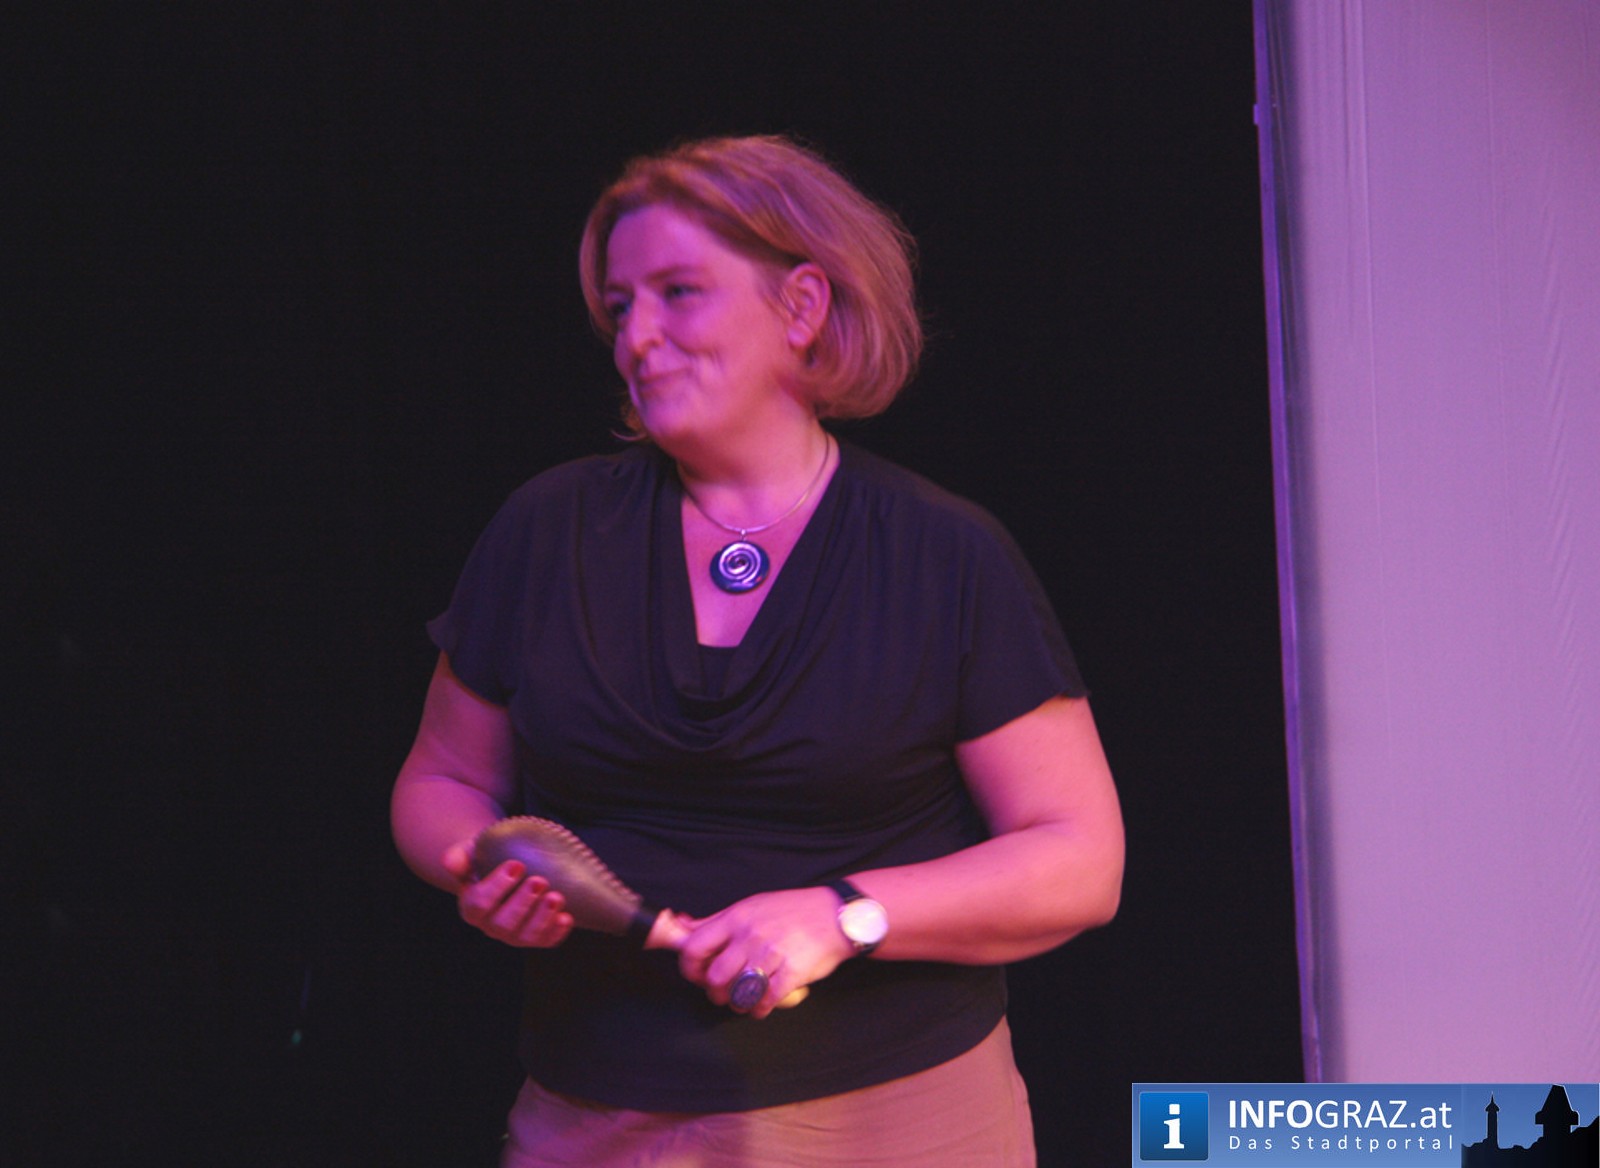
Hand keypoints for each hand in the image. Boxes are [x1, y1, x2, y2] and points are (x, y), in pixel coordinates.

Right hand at [442, 839, 574, 948]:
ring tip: (557, 897)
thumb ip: (460, 856)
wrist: (510, 868)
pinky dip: (557, 932)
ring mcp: (514, 935)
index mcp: (472, 907)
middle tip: (539, 881)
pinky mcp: (536, 938)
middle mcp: (491, 926)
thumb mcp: (473, 852)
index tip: (516, 865)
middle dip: (523, 903)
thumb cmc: (488, 858)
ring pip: (526, 936)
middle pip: (503, 924)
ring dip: (542, 918)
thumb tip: (449, 862)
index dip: (497, 887)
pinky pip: (546, 941)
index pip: (479, 904)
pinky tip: (567, 917)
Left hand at [676, 887, 852, 1018]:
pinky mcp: (791, 972)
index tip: (698, 975)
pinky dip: (760, 1009)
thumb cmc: (792, 910)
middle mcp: (750, 935)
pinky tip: (762, 1005)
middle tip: (722, 992)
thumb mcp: (751, 906)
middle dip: (714, 992)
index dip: (690, 968)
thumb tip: (681, 926)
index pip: (695, 947)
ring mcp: (771, 954)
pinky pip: (765, 1001)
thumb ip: (716, 920)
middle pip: (715, 977)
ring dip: (737, 1003)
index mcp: (737, 918)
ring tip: (743, 999)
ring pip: (738, 992)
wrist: (836, 915)